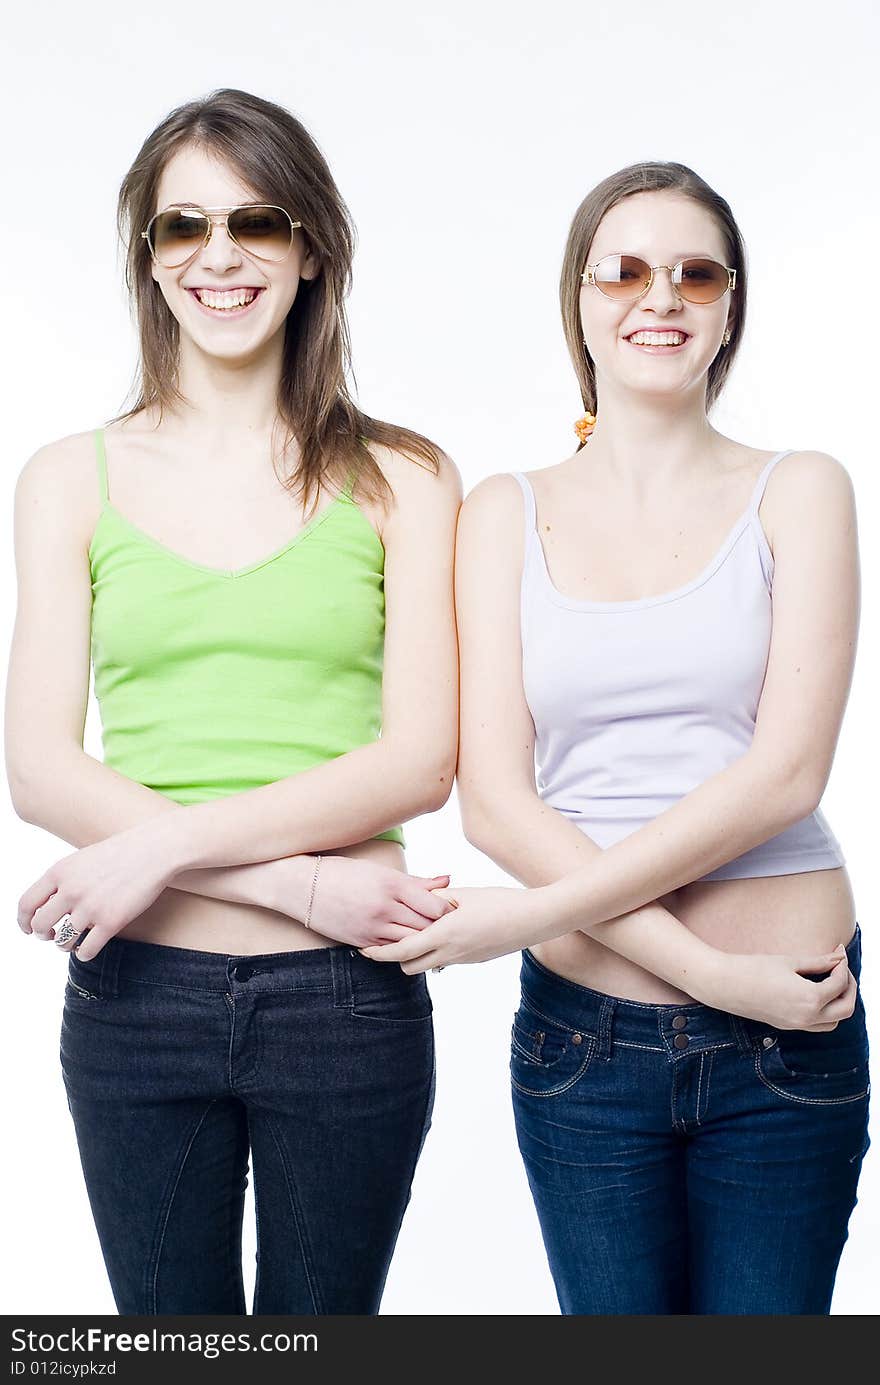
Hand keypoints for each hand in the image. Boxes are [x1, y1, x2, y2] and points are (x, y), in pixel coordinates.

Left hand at [17, 826, 173, 960]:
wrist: (154, 850)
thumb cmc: (119, 854)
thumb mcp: (81, 859)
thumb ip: (61, 880)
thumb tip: (44, 907)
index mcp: (59, 872)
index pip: (26, 904)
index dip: (23, 921)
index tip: (28, 929)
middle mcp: (71, 890)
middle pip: (41, 926)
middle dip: (44, 935)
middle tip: (51, 936)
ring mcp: (91, 907)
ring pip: (63, 942)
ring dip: (64, 946)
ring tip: (72, 942)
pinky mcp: (111, 922)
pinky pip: (86, 951)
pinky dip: (83, 954)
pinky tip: (88, 949)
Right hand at [296, 858, 457, 948]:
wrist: (303, 887)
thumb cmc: (345, 873)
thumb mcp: (382, 871)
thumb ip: (417, 881)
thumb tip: (447, 880)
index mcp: (392, 884)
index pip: (434, 905)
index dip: (447, 910)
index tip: (452, 909)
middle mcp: (384, 907)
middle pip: (426, 926)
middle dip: (439, 927)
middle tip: (449, 926)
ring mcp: (372, 927)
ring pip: (411, 942)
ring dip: (422, 940)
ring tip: (431, 936)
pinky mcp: (362, 941)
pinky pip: (391, 951)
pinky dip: (402, 947)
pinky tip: (408, 943)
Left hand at [361, 885, 534, 971]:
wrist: (535, 919)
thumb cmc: (500, 901)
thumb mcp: (464, 894)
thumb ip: (435, 899)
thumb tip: (415, 900)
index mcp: (444, 935)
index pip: (401, 951)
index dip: (379, 953)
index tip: (364, 950)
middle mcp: (452, 953)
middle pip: (409, 967)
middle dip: (396, 958)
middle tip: (387, 941)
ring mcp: (465, 960)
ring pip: (428, 965)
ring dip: (417, 955)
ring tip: (415, 934)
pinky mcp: (476, 960)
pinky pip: (447, 960)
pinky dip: (437, 951)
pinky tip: (442, 933)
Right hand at [701, 945, 857, 1031]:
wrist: (724, 985)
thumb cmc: (753, 969)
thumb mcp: (789, 962)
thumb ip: (818, 962)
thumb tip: (839, 957)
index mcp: (810, 999)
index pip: (839, 984)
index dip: (842, 966)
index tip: (838, 953)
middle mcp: (806, 1017)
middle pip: (845, 1009)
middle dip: (849, 988)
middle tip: (841, 970)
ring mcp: (796, 1025)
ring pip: (833, 1022)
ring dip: (838, 1004)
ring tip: (831, 983)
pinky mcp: (786, 1026)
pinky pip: (816, 1024)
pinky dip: (824, 1012)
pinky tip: (814, 993)